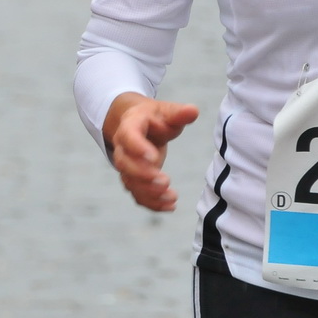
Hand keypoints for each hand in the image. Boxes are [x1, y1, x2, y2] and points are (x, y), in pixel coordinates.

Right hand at [104, 93, 199, 211]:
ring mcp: (126, 166)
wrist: (140, 126)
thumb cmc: (155, 118)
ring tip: (172, 197)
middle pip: (124, 164)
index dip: (138, 148)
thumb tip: (194, 110)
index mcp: (130, 126)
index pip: (128, 137)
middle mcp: (123, 148)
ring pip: (130, 183)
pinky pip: (138, 195)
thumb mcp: (166, 112)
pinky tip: (170, 206)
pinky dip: (152, 204)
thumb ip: (178, 113)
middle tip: (165, 180)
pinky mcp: (134, 180)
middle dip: (143, 175)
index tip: (155, 158)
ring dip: (150, 193)